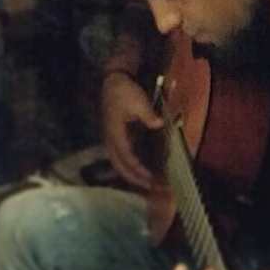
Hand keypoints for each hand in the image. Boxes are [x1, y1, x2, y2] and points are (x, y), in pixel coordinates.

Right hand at [101, 71, 162, 188]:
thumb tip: (158, 124)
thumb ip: (147, 114)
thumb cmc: (124, 91)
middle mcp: (111, 141)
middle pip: (121, 167)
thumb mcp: (138, 100)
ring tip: (151, 184)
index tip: (153, 179)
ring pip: (120, 165)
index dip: (140, 171)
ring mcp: (112, 140)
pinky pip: (122, 159)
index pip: (127, 158)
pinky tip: (143, 172)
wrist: (113, 81)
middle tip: (155, 187)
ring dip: (134, 176)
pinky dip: (131, 168)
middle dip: (137, 180)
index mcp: (115, 134)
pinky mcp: (116, 139)